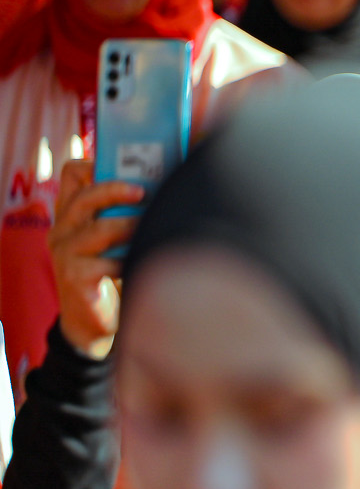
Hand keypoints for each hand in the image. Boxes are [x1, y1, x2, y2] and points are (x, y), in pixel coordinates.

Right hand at [48, 159, 143, 360]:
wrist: (96, 325)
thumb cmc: (117, 275)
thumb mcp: (119, 240)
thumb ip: (129, 214)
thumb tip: (167, 186)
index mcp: (72, 214)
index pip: (72, 173)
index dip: (96, 163)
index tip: (126, 165)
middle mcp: (63, 230)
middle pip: (85, 195)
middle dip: (116, 189)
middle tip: (143, 191)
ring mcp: (65, 253)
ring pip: (100, 229)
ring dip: (131, 228)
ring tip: (151, 231)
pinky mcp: (74, 277)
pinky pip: (106, 263)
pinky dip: (129, 262)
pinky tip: (141, 266)